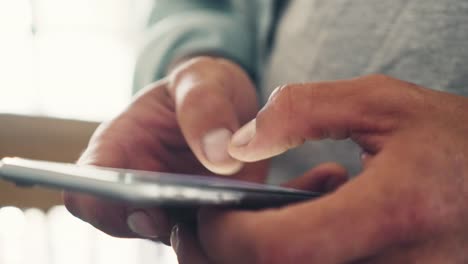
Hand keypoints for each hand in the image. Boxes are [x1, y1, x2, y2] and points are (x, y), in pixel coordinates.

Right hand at [63, 57, 267, 242]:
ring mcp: (167, 204)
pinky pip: (205, 236)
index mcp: (119, 143)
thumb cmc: (203, 86)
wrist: (229, 103)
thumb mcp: (201, 78)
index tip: (141, 205)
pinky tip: (240, 208)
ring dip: (192, 229)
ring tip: (224, 204)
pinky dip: (219, 229)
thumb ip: (204, 106)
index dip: (99, 203)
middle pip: (125, 222)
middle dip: (154, 223)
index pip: (86, 184)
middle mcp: (136, 182)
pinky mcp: (200, 216)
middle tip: (192, 210)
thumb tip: (219, 158)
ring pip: (167, 236)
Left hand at [177, 75, 467, 262]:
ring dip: (260, 262)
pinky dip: (294, 263)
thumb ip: (303, 111)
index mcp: (396, 212)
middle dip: (230, 256)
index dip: (229, 236)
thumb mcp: (382, 104)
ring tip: (258, 223)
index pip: (283, 250)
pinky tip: (300, 232)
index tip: (207, 213)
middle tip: (215, 223)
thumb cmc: (452, 141)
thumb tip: (238, 145)